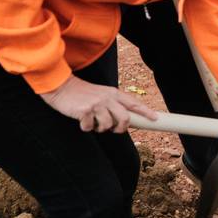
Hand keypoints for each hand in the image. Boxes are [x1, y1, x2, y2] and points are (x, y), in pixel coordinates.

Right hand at [40, 75, 156, 132]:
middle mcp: (108, 98)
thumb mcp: (101, 94)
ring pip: (108, 125)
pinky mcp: (85, 110)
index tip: (155, 118)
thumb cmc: (81, 94)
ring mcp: (97, 104)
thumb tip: (122, 121)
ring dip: (100, 129)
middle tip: (115, 130)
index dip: (146, 112)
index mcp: (113, 93)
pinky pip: (90, 128)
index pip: (134, 103)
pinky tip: (82, 120)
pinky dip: (86, 128)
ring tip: (93, 123)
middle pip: (125, 118)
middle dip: (121, 128)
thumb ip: (112, 104)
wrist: (62, 87)